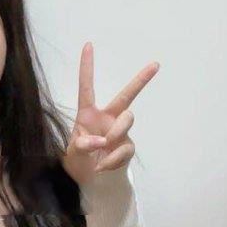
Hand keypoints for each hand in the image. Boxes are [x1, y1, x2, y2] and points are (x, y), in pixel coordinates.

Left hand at [62, 43, 159, 187]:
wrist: (89, 182)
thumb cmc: (76, 161)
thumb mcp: (71, 153)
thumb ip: (81, 145)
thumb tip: (101, 141)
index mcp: (87, 114)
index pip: (87, 87)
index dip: (87, 67)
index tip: (88, 45)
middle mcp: (106, 118)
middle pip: (126, 95)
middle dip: (141, 80)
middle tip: (155, 64)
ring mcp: (119, 131)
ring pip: (128, 119)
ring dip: (116, 133)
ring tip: (102, 148)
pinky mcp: (127, 146)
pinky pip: (126, 147)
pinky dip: (113, 158)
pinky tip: (102, 166)